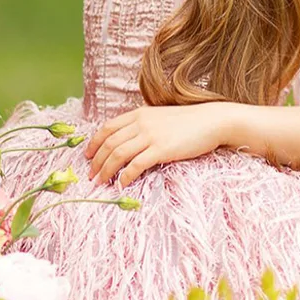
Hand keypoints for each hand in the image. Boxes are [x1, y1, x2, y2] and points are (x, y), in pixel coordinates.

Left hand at [84, 103, 229, 187]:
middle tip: (91, 176)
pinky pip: (136, 165)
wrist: (212, 121)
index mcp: (138, 114)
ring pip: (118, 155)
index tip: (87, 156)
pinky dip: (125, 177)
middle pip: (109, 143)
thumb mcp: (160, 117)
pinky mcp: (161, 149)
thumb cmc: (189, 122)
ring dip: (106, 171)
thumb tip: (129, 141)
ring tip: (100, 183)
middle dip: (96, 161)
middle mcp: (141, 123)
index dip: (93, 143)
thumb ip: (143, 125)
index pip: (107, 128)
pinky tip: (121, 185)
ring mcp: (151, 136)